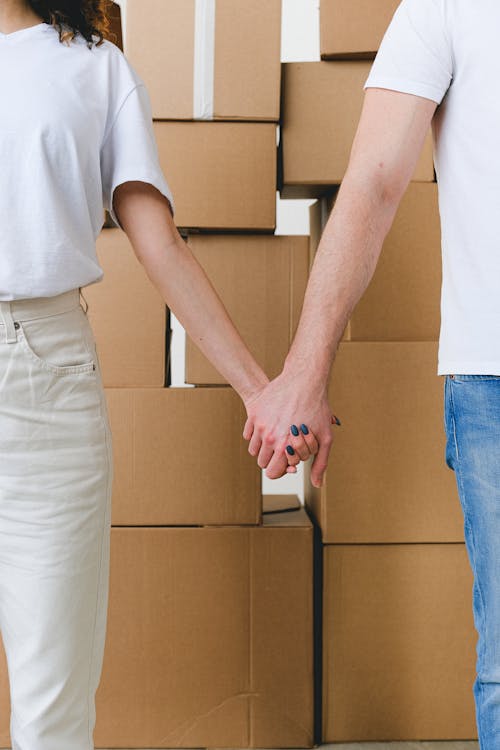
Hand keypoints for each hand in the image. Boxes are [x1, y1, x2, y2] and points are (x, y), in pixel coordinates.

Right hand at [242, 370, 335, 487]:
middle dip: (273, 459)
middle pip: (261, 462)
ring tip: (278, 437)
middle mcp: (269, 438)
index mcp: (285, 447)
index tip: (287, 463)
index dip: (280, 470)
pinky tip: (270, 427)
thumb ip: (320, 464)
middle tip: (284, 448)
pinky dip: (256, 434)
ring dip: (263, 447)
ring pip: (253, 449)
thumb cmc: (318, 408)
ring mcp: (259, 425)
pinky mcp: (254, 413)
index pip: (272, 473)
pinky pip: (248, 433)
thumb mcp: (325, 438)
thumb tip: (316, 484)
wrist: (304, 380)